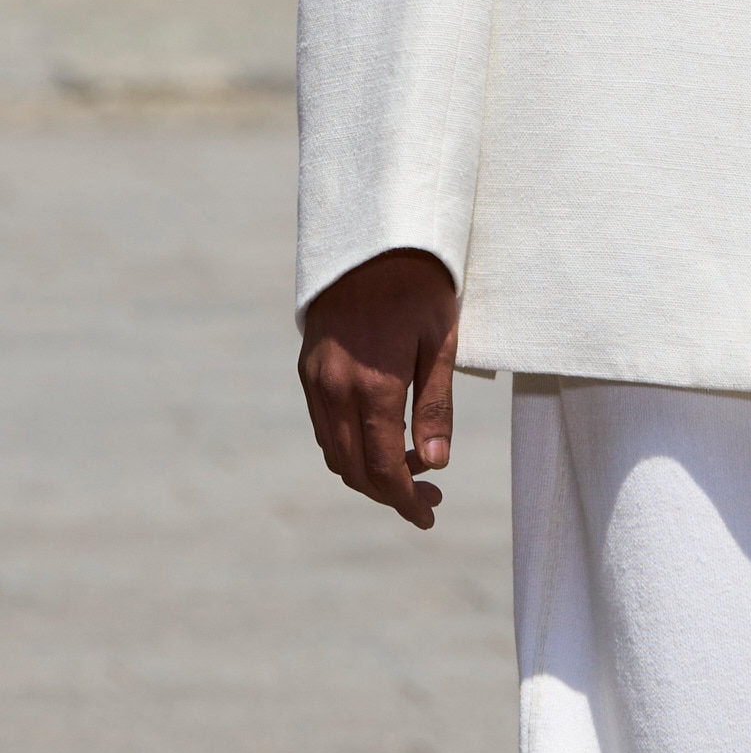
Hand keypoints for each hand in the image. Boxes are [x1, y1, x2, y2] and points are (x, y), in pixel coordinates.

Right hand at [298, 249, 458, 529]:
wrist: (370, 237)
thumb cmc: (419, 287)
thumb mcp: (440, 345)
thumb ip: (437, 408)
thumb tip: (435, 464)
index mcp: (374, 386)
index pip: (385, 469)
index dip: (407, 501)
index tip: (428, 515)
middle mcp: (336, 387)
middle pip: (355, 470)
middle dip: (390, 494)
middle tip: (428, 497)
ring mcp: (316, 378)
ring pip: (334, 452)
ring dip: (367, 473)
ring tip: (408, 470)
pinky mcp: (308, 368)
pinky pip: (323, 426)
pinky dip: (348, 447)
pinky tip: (380, 441)